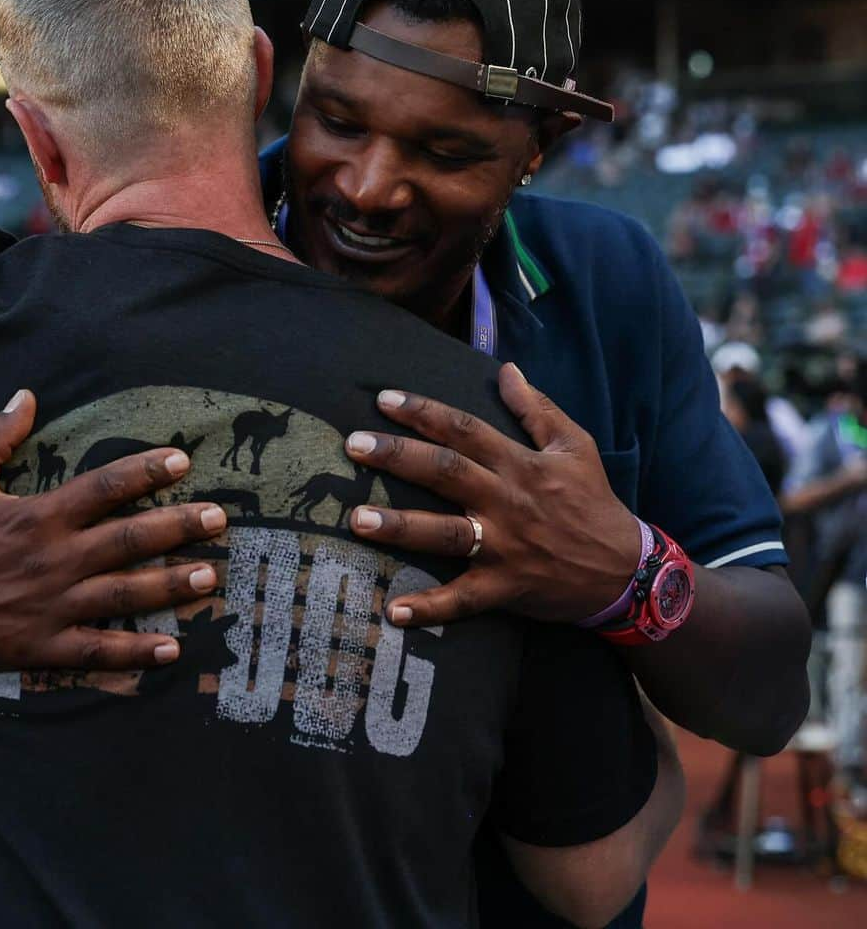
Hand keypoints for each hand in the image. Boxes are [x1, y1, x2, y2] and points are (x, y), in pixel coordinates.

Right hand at [0, 390, 226, 671]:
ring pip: (124, 595)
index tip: (183, 461)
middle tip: (219, 520)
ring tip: (210, 577)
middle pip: (130, 540)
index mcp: (38, 517)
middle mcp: (54, 561)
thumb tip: (26, 393)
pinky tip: (172, 648)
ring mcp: (52, 607)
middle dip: (179, 528)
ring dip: (170, 587)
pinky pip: (98, 651)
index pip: (105, 487)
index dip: (147, 471)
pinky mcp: (42, 646)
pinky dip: (135, 652)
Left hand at [344, 363, 638, 625]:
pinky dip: (430, 608)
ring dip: (400, 527)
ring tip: (357, 521)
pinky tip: (393, 611)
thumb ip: (537, 407)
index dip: (424, 412)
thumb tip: (506, 369)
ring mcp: (504, 546)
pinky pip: (463, 600)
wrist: (627, 569)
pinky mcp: (506, 586)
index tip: (384, 400)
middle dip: (398, 457)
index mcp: (519, 464)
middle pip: (446, 472)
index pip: (465, 430)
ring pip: (446, 533)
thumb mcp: (575, 445)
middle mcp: (507, 501)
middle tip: (353, 446)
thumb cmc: (594, 501)